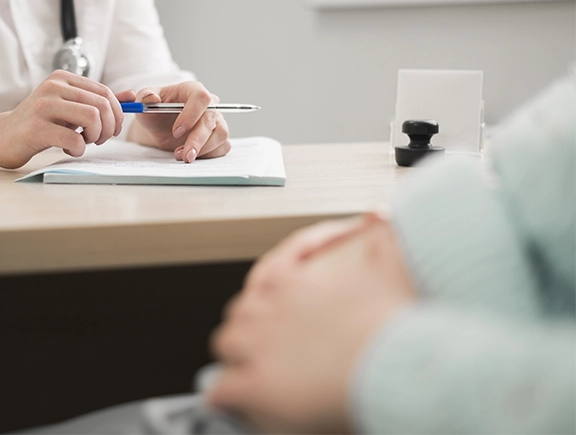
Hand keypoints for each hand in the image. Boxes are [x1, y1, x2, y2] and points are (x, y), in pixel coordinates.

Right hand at [0, 70, 135, 168]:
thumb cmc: (39, 124)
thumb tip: (132, 95)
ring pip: (92, 118)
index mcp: (62, 79)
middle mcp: (53, 87)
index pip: (104, 92)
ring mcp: (43, 106)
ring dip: (96, 137)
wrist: (0, 137)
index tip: (112, 129)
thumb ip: (98, 101)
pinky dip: (78, 149)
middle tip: (100, 139)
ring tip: (85, 142)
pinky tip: (68, 149)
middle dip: (109, 127)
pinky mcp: (36, 128)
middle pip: (102, 105)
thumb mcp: (69, 108)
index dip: (117, 114)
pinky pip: (74, 140)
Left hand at [127, 81, 230, 162]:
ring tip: (181, 155)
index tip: (176, 131)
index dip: (191, 114)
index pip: (201, 97)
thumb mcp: (144, 104)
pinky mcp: (219, 137)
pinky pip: (223, 146)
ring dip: (203, 149)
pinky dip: (208, 155)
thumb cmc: (155, 113)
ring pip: (220, 134)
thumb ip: (145, 98)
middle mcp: (208, 104)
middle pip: (211, 119)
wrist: (160, 129)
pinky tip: (193, 156)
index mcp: (191, 90)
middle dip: (196, 140)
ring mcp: (216, 121)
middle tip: (184, 154)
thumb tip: (152, 98)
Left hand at [208, 215, 415, 434]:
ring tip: (249, 364)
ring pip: (226, 342)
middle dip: (253, 319)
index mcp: (294, 281)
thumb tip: (382, 215)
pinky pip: (222, 390)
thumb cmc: (394, 327)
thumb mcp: (392, 272)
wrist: (395, 369)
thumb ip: (384, 242)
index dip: (275, 276)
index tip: (289, 278)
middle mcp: (269, 309)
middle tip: (269, 332)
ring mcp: (257, 347)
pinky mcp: (255, 387)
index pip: (274, 264)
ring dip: (236, 353)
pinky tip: (232, 400)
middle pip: (243, 308)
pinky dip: (224, 395)